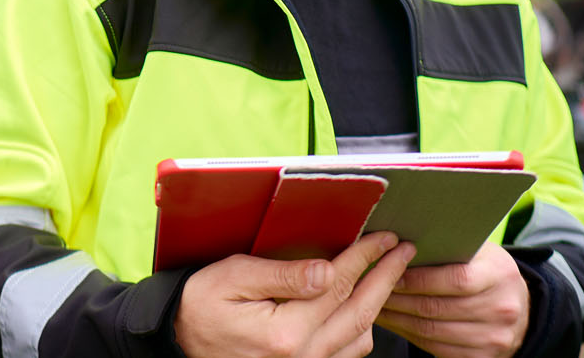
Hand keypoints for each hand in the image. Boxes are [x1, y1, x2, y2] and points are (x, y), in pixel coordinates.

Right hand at [174, 232, 416, 357]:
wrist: (179, 341)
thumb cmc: (200, 305)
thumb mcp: (233, 278)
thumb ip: (283, 276)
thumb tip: (328, 271)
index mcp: (285, 331)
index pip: (338, 284)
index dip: (365, 255)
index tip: (384, 237)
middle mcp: (302, 356)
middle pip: (360, 311)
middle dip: (387, 276)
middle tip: (404, 251)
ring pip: (361, 337)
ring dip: (381, 303)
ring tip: (390, 275)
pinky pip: (347, 355)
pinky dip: (363, 329)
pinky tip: (363, 306)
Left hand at [375, 242, 529, 357]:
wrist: (522, 308)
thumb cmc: (488, 271)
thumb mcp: (480, 251)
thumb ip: (449, 245)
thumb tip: (402, 240)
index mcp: (500, 274)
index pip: (455, 279)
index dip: (418, 279)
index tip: (389, 272)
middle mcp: (501, 308)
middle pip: (438, 308)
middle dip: (399, 299)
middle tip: (371, 290)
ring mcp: (494, 337)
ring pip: (433, 332)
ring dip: (398, 320)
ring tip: (376, 306)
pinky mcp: (483, 357)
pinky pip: (437, 349)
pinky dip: (410, 336)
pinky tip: (395, 323)